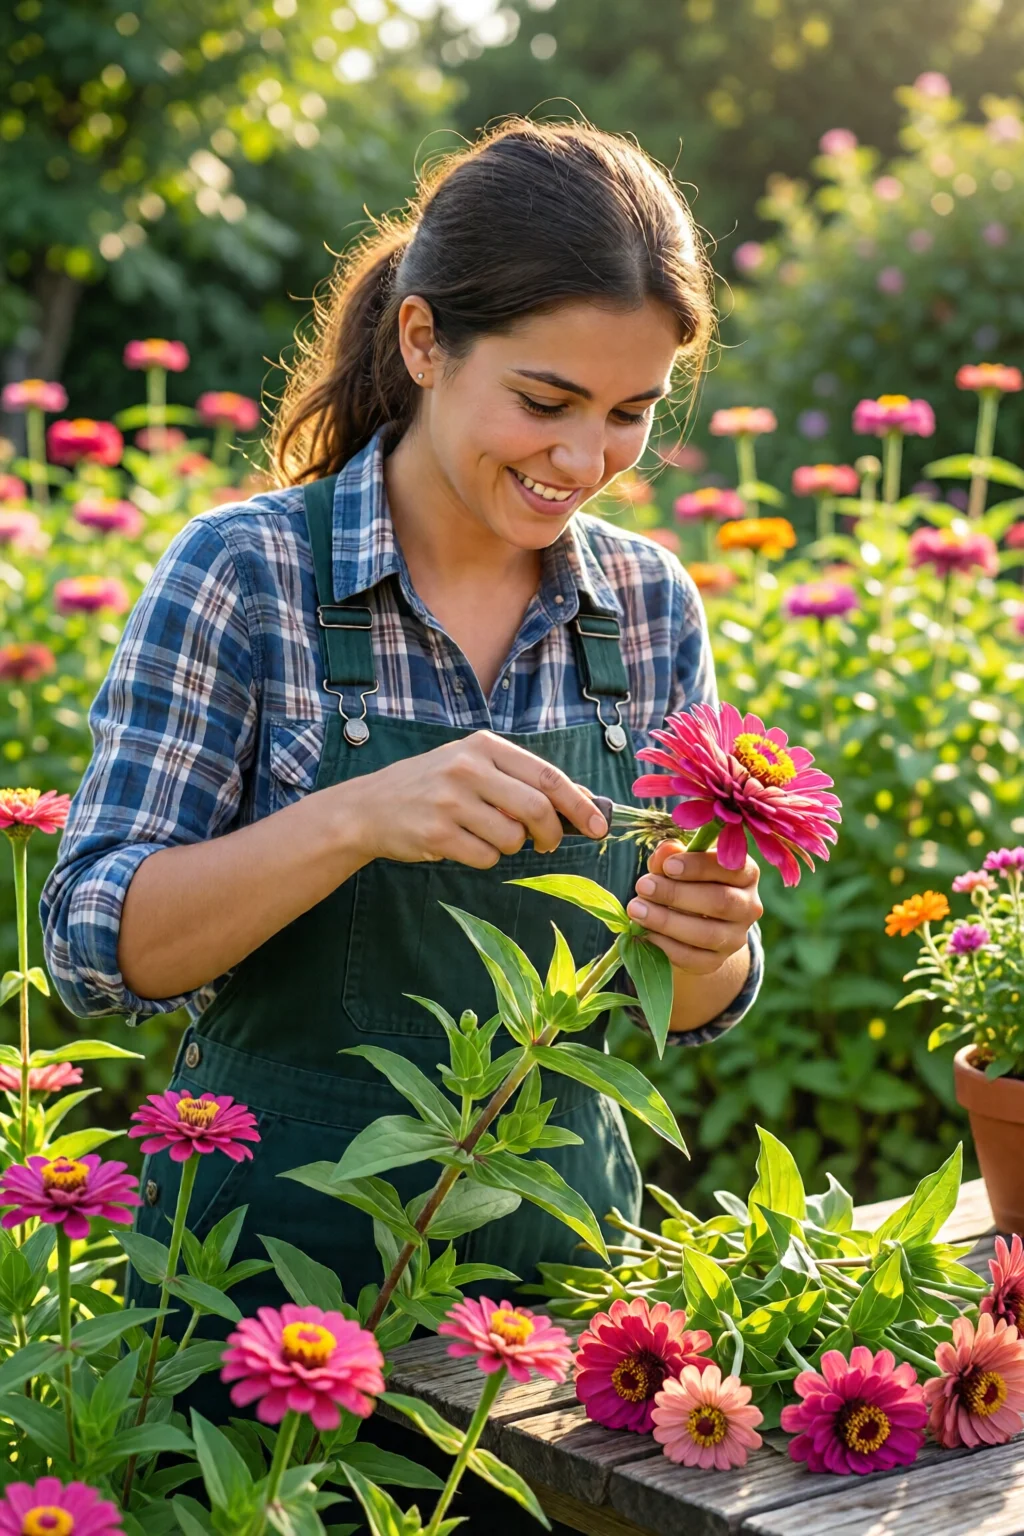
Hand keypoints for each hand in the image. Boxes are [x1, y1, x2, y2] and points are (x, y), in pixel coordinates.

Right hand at [346, 730, 607, 867]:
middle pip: (536, 808)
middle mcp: (468, 768)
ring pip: (512, 838)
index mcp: (483, 746)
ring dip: (509, 846)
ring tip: (483, 834)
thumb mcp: (473, 767)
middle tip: (547, 844)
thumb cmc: (432, 787)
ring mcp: (450, 800)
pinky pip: (485, 857)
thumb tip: (581, 803)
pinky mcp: (437, 832)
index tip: (599, 826)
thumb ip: (519, 780)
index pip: (547, 775)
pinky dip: (483, 858)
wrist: (369, 807)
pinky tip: (461, 844)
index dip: (579, 803)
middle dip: (552, 834)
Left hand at [626, 840, 762, 973]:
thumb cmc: (685, 881)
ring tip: (636, 909)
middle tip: (643, 886)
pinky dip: (665, 946)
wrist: (691, 922)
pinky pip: (693, 958)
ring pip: (707, 934)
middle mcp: (748, 907)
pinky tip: (644, 933)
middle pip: (720, 902)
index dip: (699, 867)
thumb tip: (666, 851)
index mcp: (745, 874)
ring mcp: (736, 938)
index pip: (730, 869)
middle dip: (677, 894)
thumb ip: (671, 855)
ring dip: (666, 921)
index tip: (668, 866)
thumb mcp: (679, 863)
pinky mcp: (716, 961)